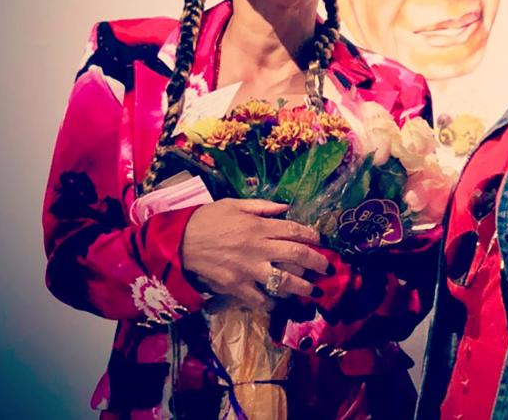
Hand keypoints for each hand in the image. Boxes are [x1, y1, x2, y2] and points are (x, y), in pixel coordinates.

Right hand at [181, 198, 329, 308]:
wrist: (179, 243)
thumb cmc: (207, 219)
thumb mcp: (235, 204)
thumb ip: (262, 207)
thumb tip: (285, 208)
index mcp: (259, 227)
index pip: (294, 231)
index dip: (311, 236)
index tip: (321, 241)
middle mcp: (258, 249)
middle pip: (296, 256)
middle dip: (316, 263)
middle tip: (328, 269)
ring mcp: (248, 270)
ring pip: (284, 281)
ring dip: (302, 288)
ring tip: (313, 292)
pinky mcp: (237, 287)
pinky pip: (260, 299)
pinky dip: (272, 302)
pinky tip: (280, 303)